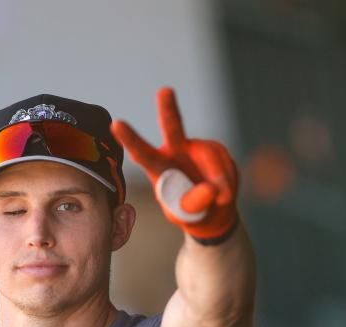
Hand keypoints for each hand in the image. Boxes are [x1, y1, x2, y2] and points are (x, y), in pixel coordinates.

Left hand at [111, 87, 239, 241]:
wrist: (213, 211)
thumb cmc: (192, 213)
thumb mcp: (188, 216)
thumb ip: (195, 205)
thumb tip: (212, 190)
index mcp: (158, 169)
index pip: (142, 153)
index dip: (130, 139)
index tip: (116, 124)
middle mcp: (174, 152)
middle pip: (172, 126)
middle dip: (168, 108)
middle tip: (164, 91)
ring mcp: (195, 148)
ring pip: (211, 158)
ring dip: (219, 181)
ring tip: (220, 200)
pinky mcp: (214, 148)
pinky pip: (225, 163)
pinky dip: (228, 180)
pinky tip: (224, 190)